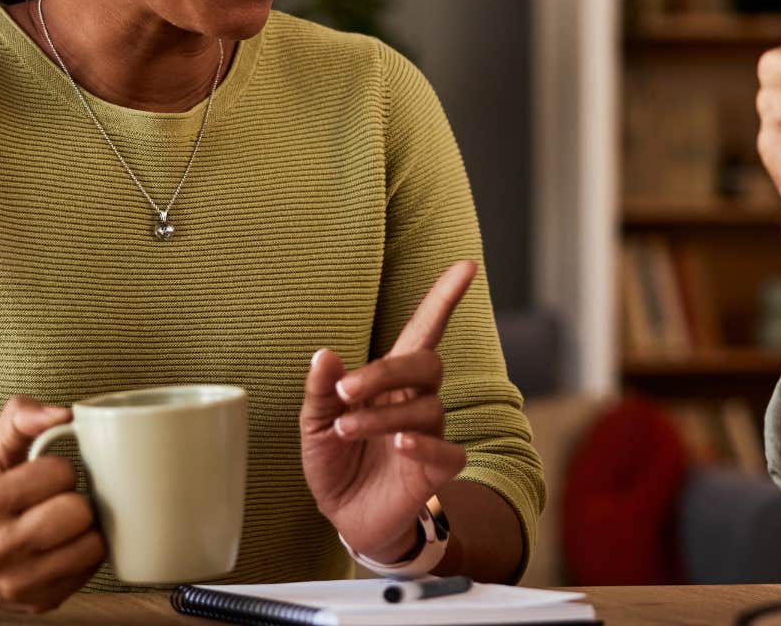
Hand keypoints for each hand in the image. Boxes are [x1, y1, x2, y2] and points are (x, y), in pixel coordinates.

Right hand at [0, 396, 105, 611]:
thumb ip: (21, 417)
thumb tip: (64, 414)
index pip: (59, 473)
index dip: (62, 469)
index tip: (49, 476)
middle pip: (77, 512)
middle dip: (76, 500)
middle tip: (61, 501)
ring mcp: (19, 582)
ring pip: (92, 545)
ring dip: (86, 530)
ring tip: (66, 524)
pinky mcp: (39, 602)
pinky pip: (91, 570)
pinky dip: (85, 554)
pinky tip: (65, 546)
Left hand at [302, 260, 475, 563]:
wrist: (346, 516)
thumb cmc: (336, 461)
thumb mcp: (314, 424)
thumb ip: (320, 390)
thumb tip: (324, 354)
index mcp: (389, 380)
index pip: (424, 331)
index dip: (444, 298)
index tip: (466, 266)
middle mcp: (415, 400)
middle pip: (426, 364)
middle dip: (386, 370)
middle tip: (345, 391)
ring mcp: (430, 433)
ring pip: (426, 408)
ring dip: (382, 415)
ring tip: (345, 429)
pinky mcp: (437, 468)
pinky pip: (447, 450)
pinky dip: (424, 444)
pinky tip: (400, 445)